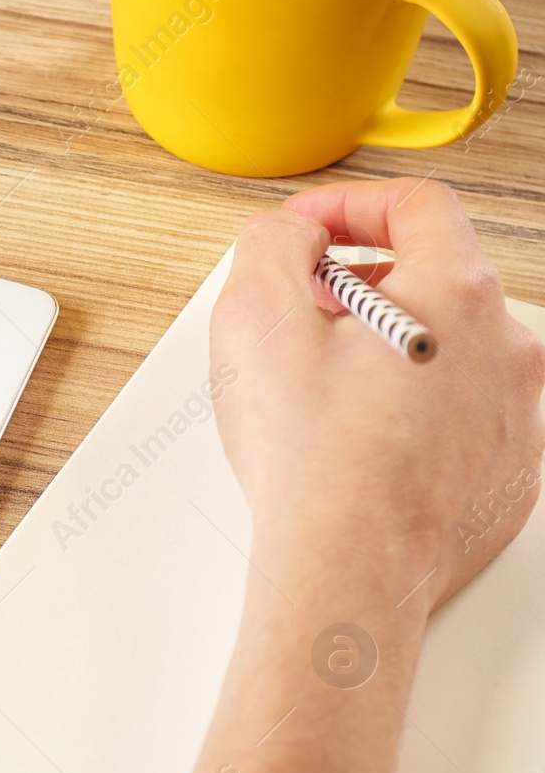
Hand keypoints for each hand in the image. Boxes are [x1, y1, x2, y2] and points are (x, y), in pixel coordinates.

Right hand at [210, 178, 544, 613]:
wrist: (347, 566)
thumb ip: (272, 242)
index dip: (349, 206)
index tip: (310, 231)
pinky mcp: (507, 476)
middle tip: (302, 319)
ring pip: (451, 356)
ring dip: (390, 355)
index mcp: (456, 292)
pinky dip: (411, 419)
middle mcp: (505, 348)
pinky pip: (460, 423)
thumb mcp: (255, 313)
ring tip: (324, 394)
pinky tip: (357, 446)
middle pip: (435, 280)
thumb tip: (292, 237)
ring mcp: (516, 417)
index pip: (417, 205)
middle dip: (363, 287)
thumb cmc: (311, 456)